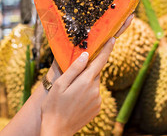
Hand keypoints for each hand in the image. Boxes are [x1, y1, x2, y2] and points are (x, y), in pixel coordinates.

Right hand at [40, 14, 133, 135]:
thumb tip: (85, 55)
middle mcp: (95, 90)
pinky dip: (87, 94)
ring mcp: (98, 100)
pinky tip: (75, 101)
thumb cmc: (53, 107)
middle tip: (73, 77)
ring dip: (85, 84)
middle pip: (95, 73)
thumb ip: (73, 69)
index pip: (100, 61)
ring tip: (70, 94)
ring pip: (93, 84)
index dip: (107, 49)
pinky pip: (94, 95)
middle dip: (87, 71)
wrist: (57, 131)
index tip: (113, 39)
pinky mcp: (97, 108)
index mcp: (85, 82)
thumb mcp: (59, 85)